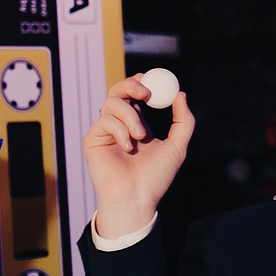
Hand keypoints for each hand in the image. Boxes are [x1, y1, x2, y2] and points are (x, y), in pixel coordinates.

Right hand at [83, 73, 194, 237]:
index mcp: (137, 124)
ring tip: (141, 136)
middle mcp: (119, 125)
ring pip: (111, 103)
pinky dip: (119, 130)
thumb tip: (181, 94)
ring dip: (130, 116)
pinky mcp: (92, 140)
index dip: (140, 83)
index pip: (135, 95)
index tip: (152, 77)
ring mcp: (105, 132)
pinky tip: (127, 148)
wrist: (138, 198)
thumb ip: (183, 121)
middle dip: (130, 85)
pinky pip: (104, 120)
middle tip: (145, 91)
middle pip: (118, 92)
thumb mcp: (177, 147)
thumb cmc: (156, 177)